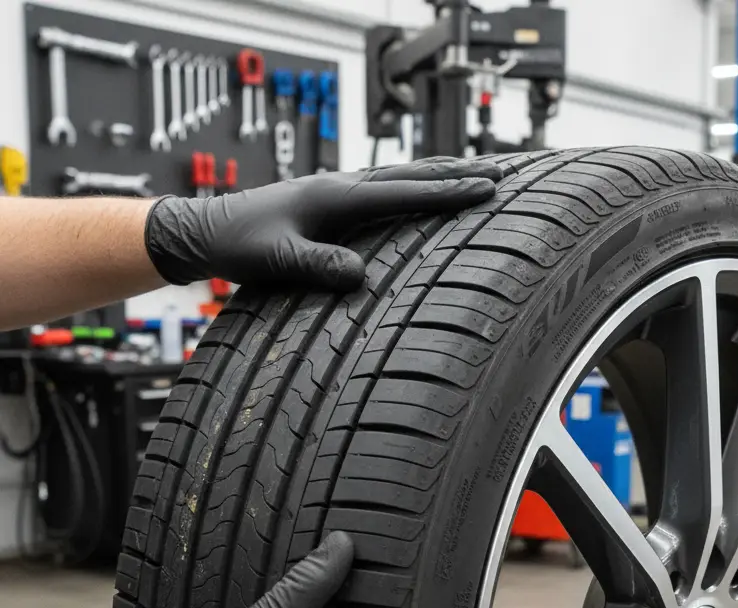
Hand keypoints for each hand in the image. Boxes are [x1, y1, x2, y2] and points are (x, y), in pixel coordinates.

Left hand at [144, 157, 502, 289]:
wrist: (208, 229)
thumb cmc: (240, 245)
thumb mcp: (276, 261)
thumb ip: (316, 266)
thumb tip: (359, 277)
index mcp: (336, 197)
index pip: (405, 192)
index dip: (449, 191)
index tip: (488, 189)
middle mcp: (343, 186)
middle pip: (413, 174)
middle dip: (459, 173)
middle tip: (502, 174)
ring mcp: (339, 189)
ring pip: (402, 175)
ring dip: (442, 173)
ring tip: (478, 173)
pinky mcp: (334, 198)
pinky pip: (387, 186)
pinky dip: (416, 183)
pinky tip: (426, 189)